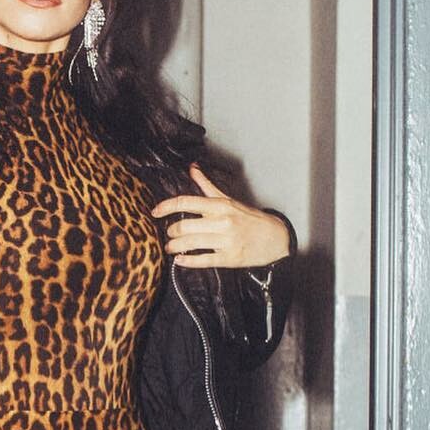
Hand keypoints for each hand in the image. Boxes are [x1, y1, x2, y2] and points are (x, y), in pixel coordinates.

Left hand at [150, 164, 292, 269]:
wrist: (275, 237)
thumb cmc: (249, 218)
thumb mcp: (228, 200)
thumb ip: (207, 185)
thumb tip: (193, 168)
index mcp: (220, 205)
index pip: (187, 201)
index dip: (166, 207)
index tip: (155, 212)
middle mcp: (222, 221)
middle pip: (184, 225)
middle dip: (171, 231)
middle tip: (168, 234)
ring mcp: (225, 241)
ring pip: (191, 243)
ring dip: (175, 247)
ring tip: (170, 248)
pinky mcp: (229, 258)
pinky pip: (203, 260)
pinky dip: (187, 261)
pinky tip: (180, 260)